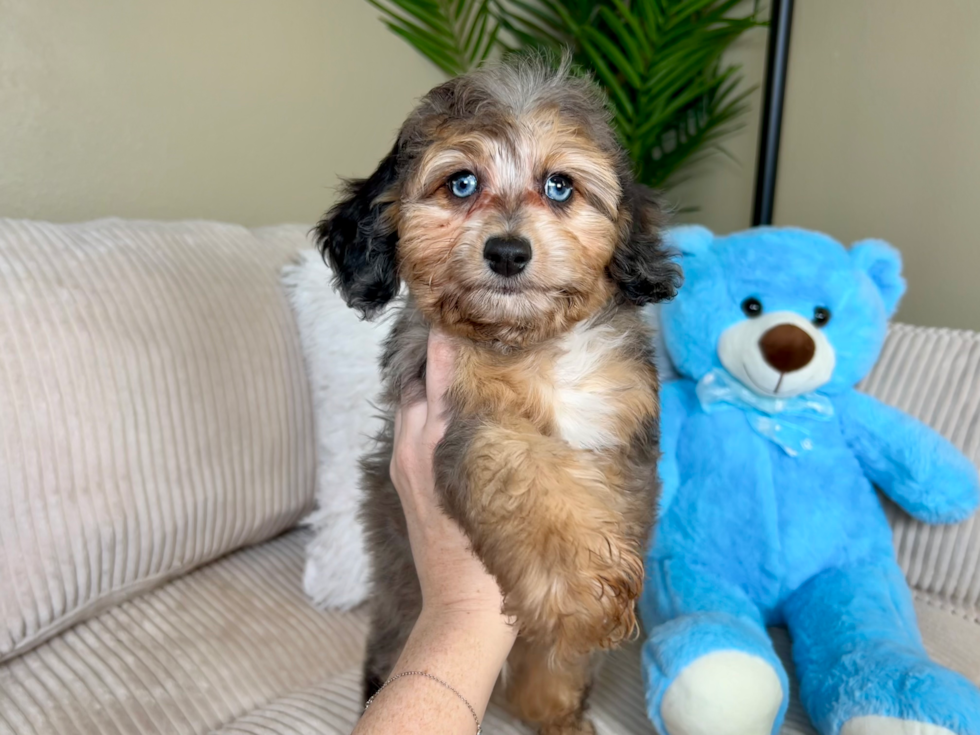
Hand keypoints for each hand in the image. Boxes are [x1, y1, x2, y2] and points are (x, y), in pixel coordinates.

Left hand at [390, 329, 514, 626]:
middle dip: (439, 359)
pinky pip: (416, 432)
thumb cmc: (487, 555)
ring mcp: (406, 466)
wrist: (463, 610)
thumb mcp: (491, 482)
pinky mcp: (409, 483)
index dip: (446, 342)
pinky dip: (432, 412)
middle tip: (472, 333)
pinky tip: (460, 410)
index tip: (461, 312)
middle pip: (420, 385)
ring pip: (416, 408)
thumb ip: (481, 430)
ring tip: (467, 364)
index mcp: (430, 444)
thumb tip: (484, 387)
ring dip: (435, 385)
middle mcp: (411, 448)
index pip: (435, 375)